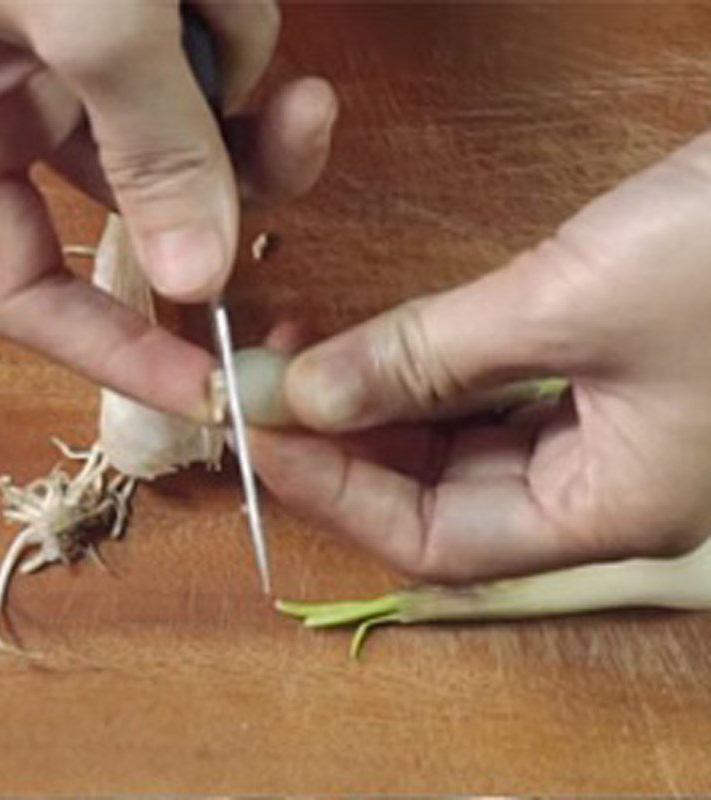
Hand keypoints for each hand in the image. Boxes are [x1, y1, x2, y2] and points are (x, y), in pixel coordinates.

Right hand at [0, 0, 336, 414]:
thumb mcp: (80, 11)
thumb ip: (145, 144)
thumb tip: (198, 278)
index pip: (24, 293)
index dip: (115, 353)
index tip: (208, 389)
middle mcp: (23, 110)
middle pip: (150, 210)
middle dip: (235, 176)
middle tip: (304, 121)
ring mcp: (85, 67)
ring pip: (200, 134)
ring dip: (236, 77)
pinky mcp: (139, 23)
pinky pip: (217, 59)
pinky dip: (231, 22)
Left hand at [251, 131, 710, 583]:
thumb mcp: (566, 305)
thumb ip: (427, 356)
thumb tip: (304, 395)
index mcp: (608, 514)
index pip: (433, 545)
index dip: (336, 496)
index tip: (262, 434)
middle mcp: (601, 489)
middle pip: (437, 497)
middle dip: (346, 446)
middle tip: (268, 389)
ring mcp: (605, 432)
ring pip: (457, 445)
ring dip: (378, 406)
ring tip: (300, 359)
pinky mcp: (601, 372)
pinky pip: (488, 395)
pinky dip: (425, 372)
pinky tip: (375, 344)